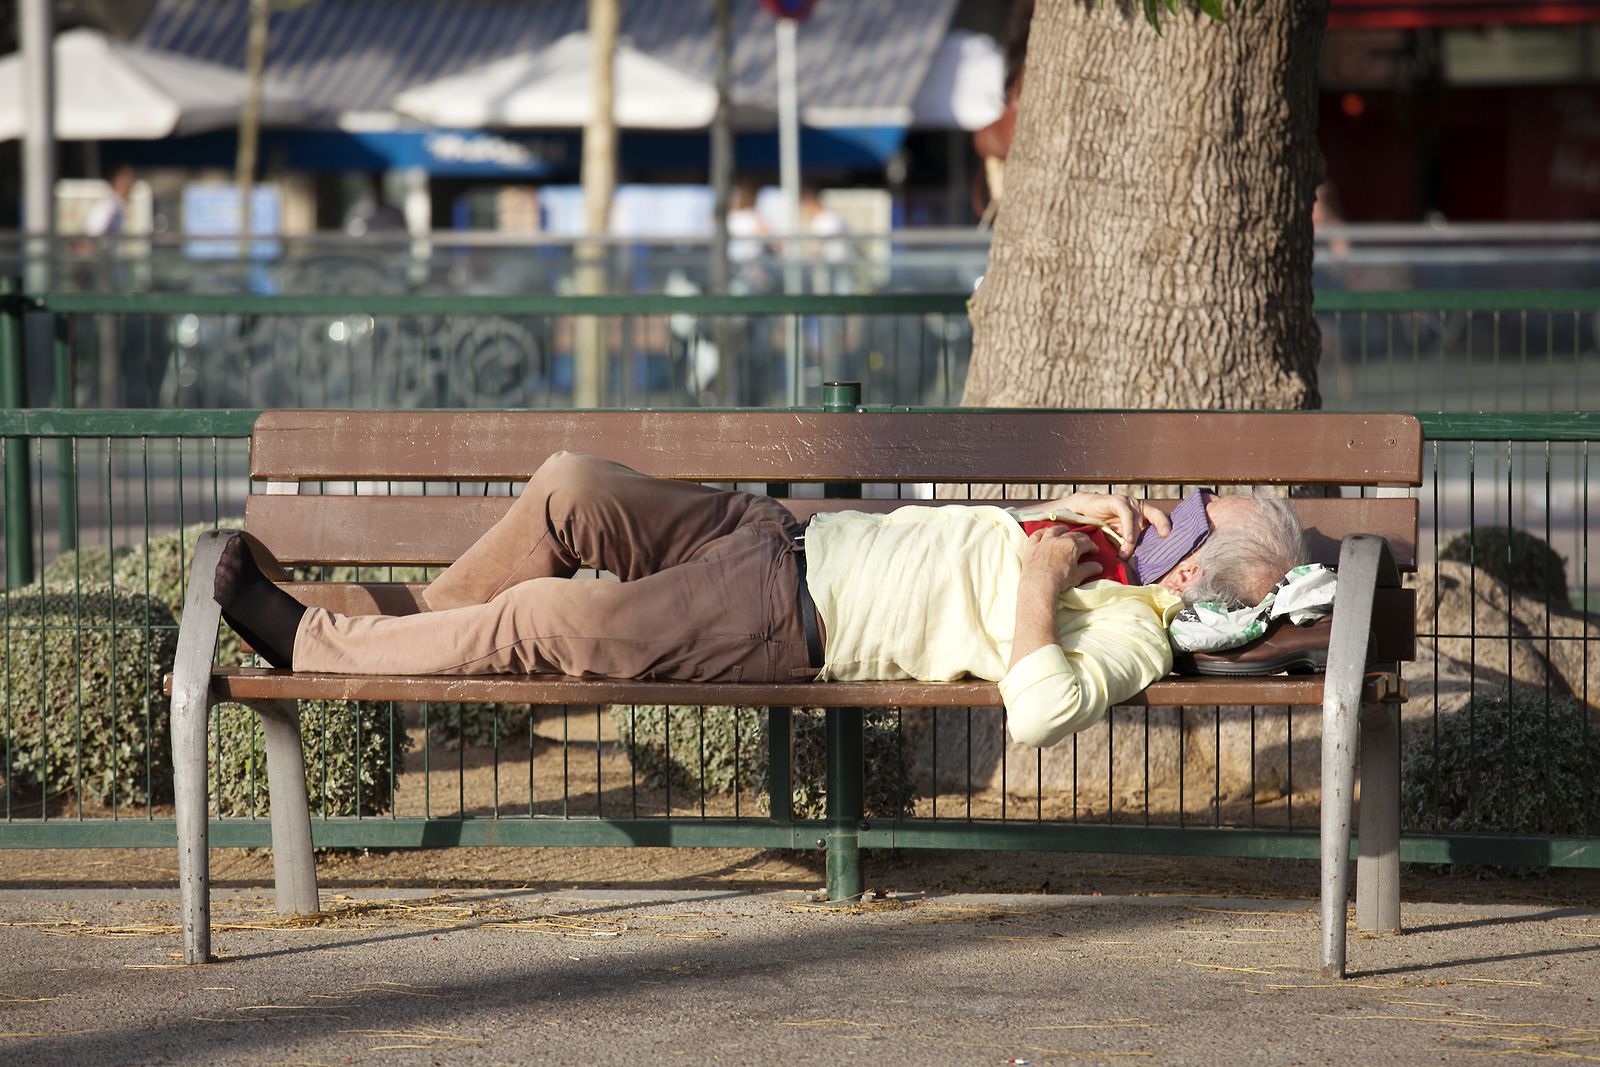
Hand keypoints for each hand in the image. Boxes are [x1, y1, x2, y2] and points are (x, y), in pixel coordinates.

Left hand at [1020, 526, 1101, 591]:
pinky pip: (1037, 535)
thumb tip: (1099, 567)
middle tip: (1084, 541)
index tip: (1095, 550)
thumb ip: (1089, 569)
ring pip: (1054, 530)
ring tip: (1065, 530)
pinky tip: (1044, 533)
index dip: (1092, 546)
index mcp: (1072, 546)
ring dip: (1061, 529)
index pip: (1086, 543)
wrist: (1039, 584)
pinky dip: (1042, 532)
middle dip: (1080, 538)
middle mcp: (1059, 540)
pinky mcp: (1032, 546)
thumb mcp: (1078, 576)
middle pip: (1072, 535)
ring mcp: (1044, 541)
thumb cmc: (1060, 580)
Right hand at [1048, 492, 1170, 558]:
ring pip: (1137, 519)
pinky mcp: (1116, 500)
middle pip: (1152, 518)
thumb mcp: (1117, 538)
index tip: (1169, 536)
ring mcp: (1127, 502)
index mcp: (1141, 514)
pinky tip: (1126, 538)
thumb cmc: (1100, 528)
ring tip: (1124, 553)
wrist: (1079, 515)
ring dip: (1132, 538)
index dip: (1166, 524)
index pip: (1159, 517)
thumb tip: (1139, 566)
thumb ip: (1128, 546)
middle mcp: (1137, 506)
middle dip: (1154, 533)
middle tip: (1156, 548)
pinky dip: (1128, 526)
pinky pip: (1126, 513)